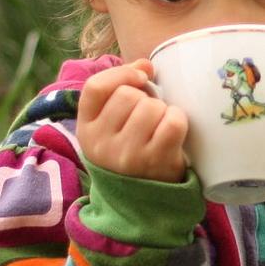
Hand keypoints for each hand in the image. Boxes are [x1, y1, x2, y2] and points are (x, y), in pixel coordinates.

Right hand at [76, 58, 188, 181]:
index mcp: (86, 129)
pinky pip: (173, 122)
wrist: (144, 201)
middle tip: (150, 117)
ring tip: (160, 127)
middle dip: (145, 99)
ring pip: (151, 107)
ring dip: (163, 110)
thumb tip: (146, 63)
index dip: (121, 74)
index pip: (95, 87)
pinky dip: (178, 120)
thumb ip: (122, 88)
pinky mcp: (155, 161)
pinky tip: (174, 132)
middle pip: (128, 95)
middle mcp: (102, 143)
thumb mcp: (113, 125)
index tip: (140, 77)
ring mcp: (128, 154)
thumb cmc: (131, 151)